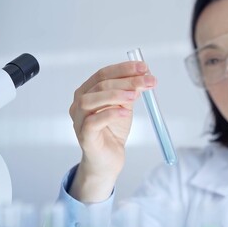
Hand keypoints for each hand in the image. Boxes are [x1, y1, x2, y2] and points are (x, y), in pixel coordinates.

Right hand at [69, 61, 155, 201]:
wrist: (109, 159)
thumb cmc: (113, 131)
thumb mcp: (124, 107)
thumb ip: (130, 92)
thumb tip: (144, 76)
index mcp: (88, 92)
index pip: (103, 74)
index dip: (124, 69)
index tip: (144, 67)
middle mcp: (79, 104)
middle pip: (100, 85)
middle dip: (127, 80)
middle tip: (148, 80)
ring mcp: (79, 120)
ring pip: (90, 100)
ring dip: (115, 94)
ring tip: (135, 95)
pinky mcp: (84, 136)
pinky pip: (93, 122)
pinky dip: (110, 114)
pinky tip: (125, 113)